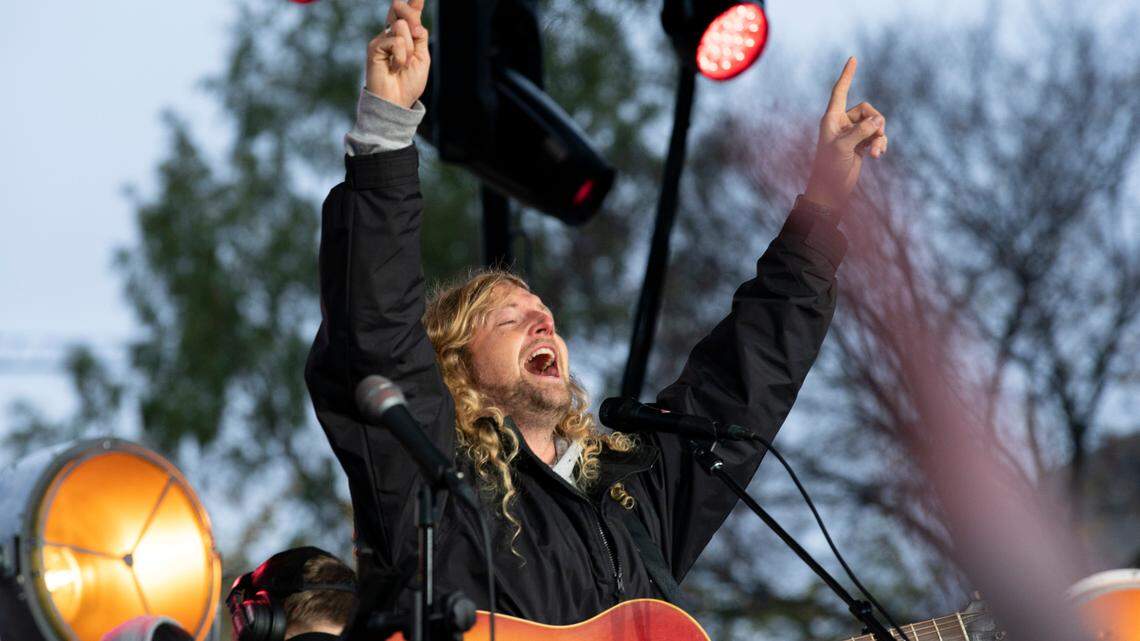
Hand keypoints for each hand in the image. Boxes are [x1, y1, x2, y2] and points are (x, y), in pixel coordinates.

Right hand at [366, 0, 429, 108]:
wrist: (396, 102)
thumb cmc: (408, 83)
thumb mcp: (422, 58)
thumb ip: (420, 39)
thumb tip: (416, 24)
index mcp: (404, 37)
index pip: (408, 15)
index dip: (413, 4)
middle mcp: (391, 35)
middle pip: (401, 10)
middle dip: (412, 15)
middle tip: (415, 34)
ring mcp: (381, 39)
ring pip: (402, 27)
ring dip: (409, 49)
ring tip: (403, 65)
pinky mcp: (374, 47)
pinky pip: (397, 41)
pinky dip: (401, 57)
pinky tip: (394, 69)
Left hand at [804, 57, 887, 210]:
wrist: (830, 192)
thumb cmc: (830, 169)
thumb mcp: (845, 147)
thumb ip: (862, 131)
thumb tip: (879, 120)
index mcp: (831, 119)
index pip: (840, 91)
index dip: (847, 75)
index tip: (853, 58)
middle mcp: (841, 124)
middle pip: (866, 109)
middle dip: (875, 121)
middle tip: (876, 135)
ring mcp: (852, 134)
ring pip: (874, 124)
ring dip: (879, 136)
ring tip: (876, 152)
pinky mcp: (861, 145)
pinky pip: (876, 136)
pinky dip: (880, 144)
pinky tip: (877, 156)